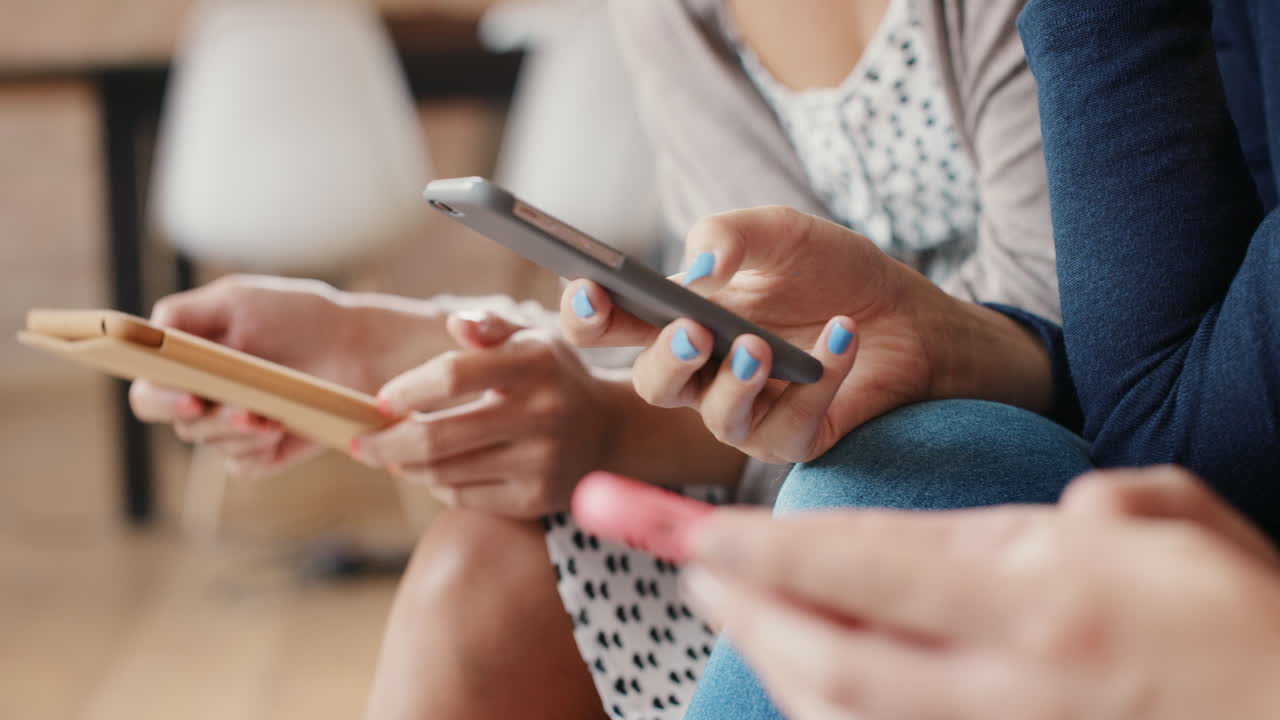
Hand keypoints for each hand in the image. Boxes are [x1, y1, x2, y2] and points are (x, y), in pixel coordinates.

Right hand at [130, 274, 435, 477]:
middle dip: (206, 418)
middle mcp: (201, 400)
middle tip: (242, 411)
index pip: (148, 391)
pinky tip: (281, 427)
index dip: (159, 398)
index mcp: (186, 364)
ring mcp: (229, 429)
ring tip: (272, 415)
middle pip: (177, 423)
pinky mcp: (260, 454)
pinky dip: (257, 449)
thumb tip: (145, 333)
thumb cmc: (298, 316)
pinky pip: (241, 465)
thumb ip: (185, 311)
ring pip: (211, 443)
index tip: (188, 398)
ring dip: (239, 430)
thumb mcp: (240, 299)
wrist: (357, 345)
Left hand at [350, 311, 616, 517]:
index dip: (406, 389)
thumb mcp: (534, 341)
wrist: (613, 434)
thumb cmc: (556, 379)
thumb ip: (491, 327)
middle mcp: (541, 415)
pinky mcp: (534, 500)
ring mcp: (539, 462)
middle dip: (385, 443)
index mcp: (534, 365)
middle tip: (360, 441)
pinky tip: (435, 472)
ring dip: (406, 466)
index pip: (452, 374)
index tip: (380, 401)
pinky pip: (464, 498)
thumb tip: (456, 324)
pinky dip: (439, 485)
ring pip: (444, 473)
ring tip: (393, 455)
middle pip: (437, 437)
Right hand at [559, 206, 1048, 463]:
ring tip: (760, 347)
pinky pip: (788, 427)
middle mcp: (699, 372)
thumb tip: (697, 271)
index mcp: (676, 316)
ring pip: (711, 418)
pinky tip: (841, 338)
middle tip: (692, 330)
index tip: (590, 289)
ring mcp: (743, 412)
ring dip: (734, 382)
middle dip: (664, 359)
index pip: (607, 325)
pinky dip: (818, 381)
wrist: (908, 314)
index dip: (585, 313)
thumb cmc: (831, 271)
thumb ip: (728, 235)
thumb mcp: (780, 232)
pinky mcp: (792, 440)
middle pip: (649, 384)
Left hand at [684, 466, 1279, 719]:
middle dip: (736, 607)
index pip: (858, 565)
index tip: (683, 527)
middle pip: (823, 653)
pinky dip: (832, 706)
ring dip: (771, 658)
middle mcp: (1002, 678)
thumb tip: (1062, 517)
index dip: (756, 548)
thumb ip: (1099, 507)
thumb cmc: (1260, 624)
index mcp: (1037, 596)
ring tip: (730, 604)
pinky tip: (809, 670)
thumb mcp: (1188, 527)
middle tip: (680, 558)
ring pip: (842, 712)